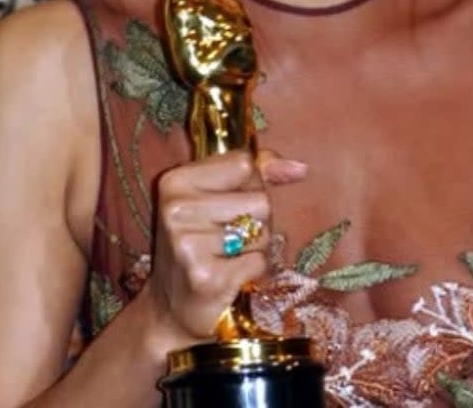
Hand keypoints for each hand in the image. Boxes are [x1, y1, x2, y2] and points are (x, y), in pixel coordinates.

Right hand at [143, 149, 306, 344]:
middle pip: (260, 199)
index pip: (243, 163)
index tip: (226, 206)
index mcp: (175, 181)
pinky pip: (259, 261)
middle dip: (255, 221)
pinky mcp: (205, 277)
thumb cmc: (203, 245)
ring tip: (226, 258)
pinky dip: (252, 271)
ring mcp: (188, 244)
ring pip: (262, 231)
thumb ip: (258, 172)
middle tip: (227, 239)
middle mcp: (176, 210)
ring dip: (255, 248)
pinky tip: (227, 278)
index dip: (248, 186)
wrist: (173, 310)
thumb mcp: (218, 198)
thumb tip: (300, 168)